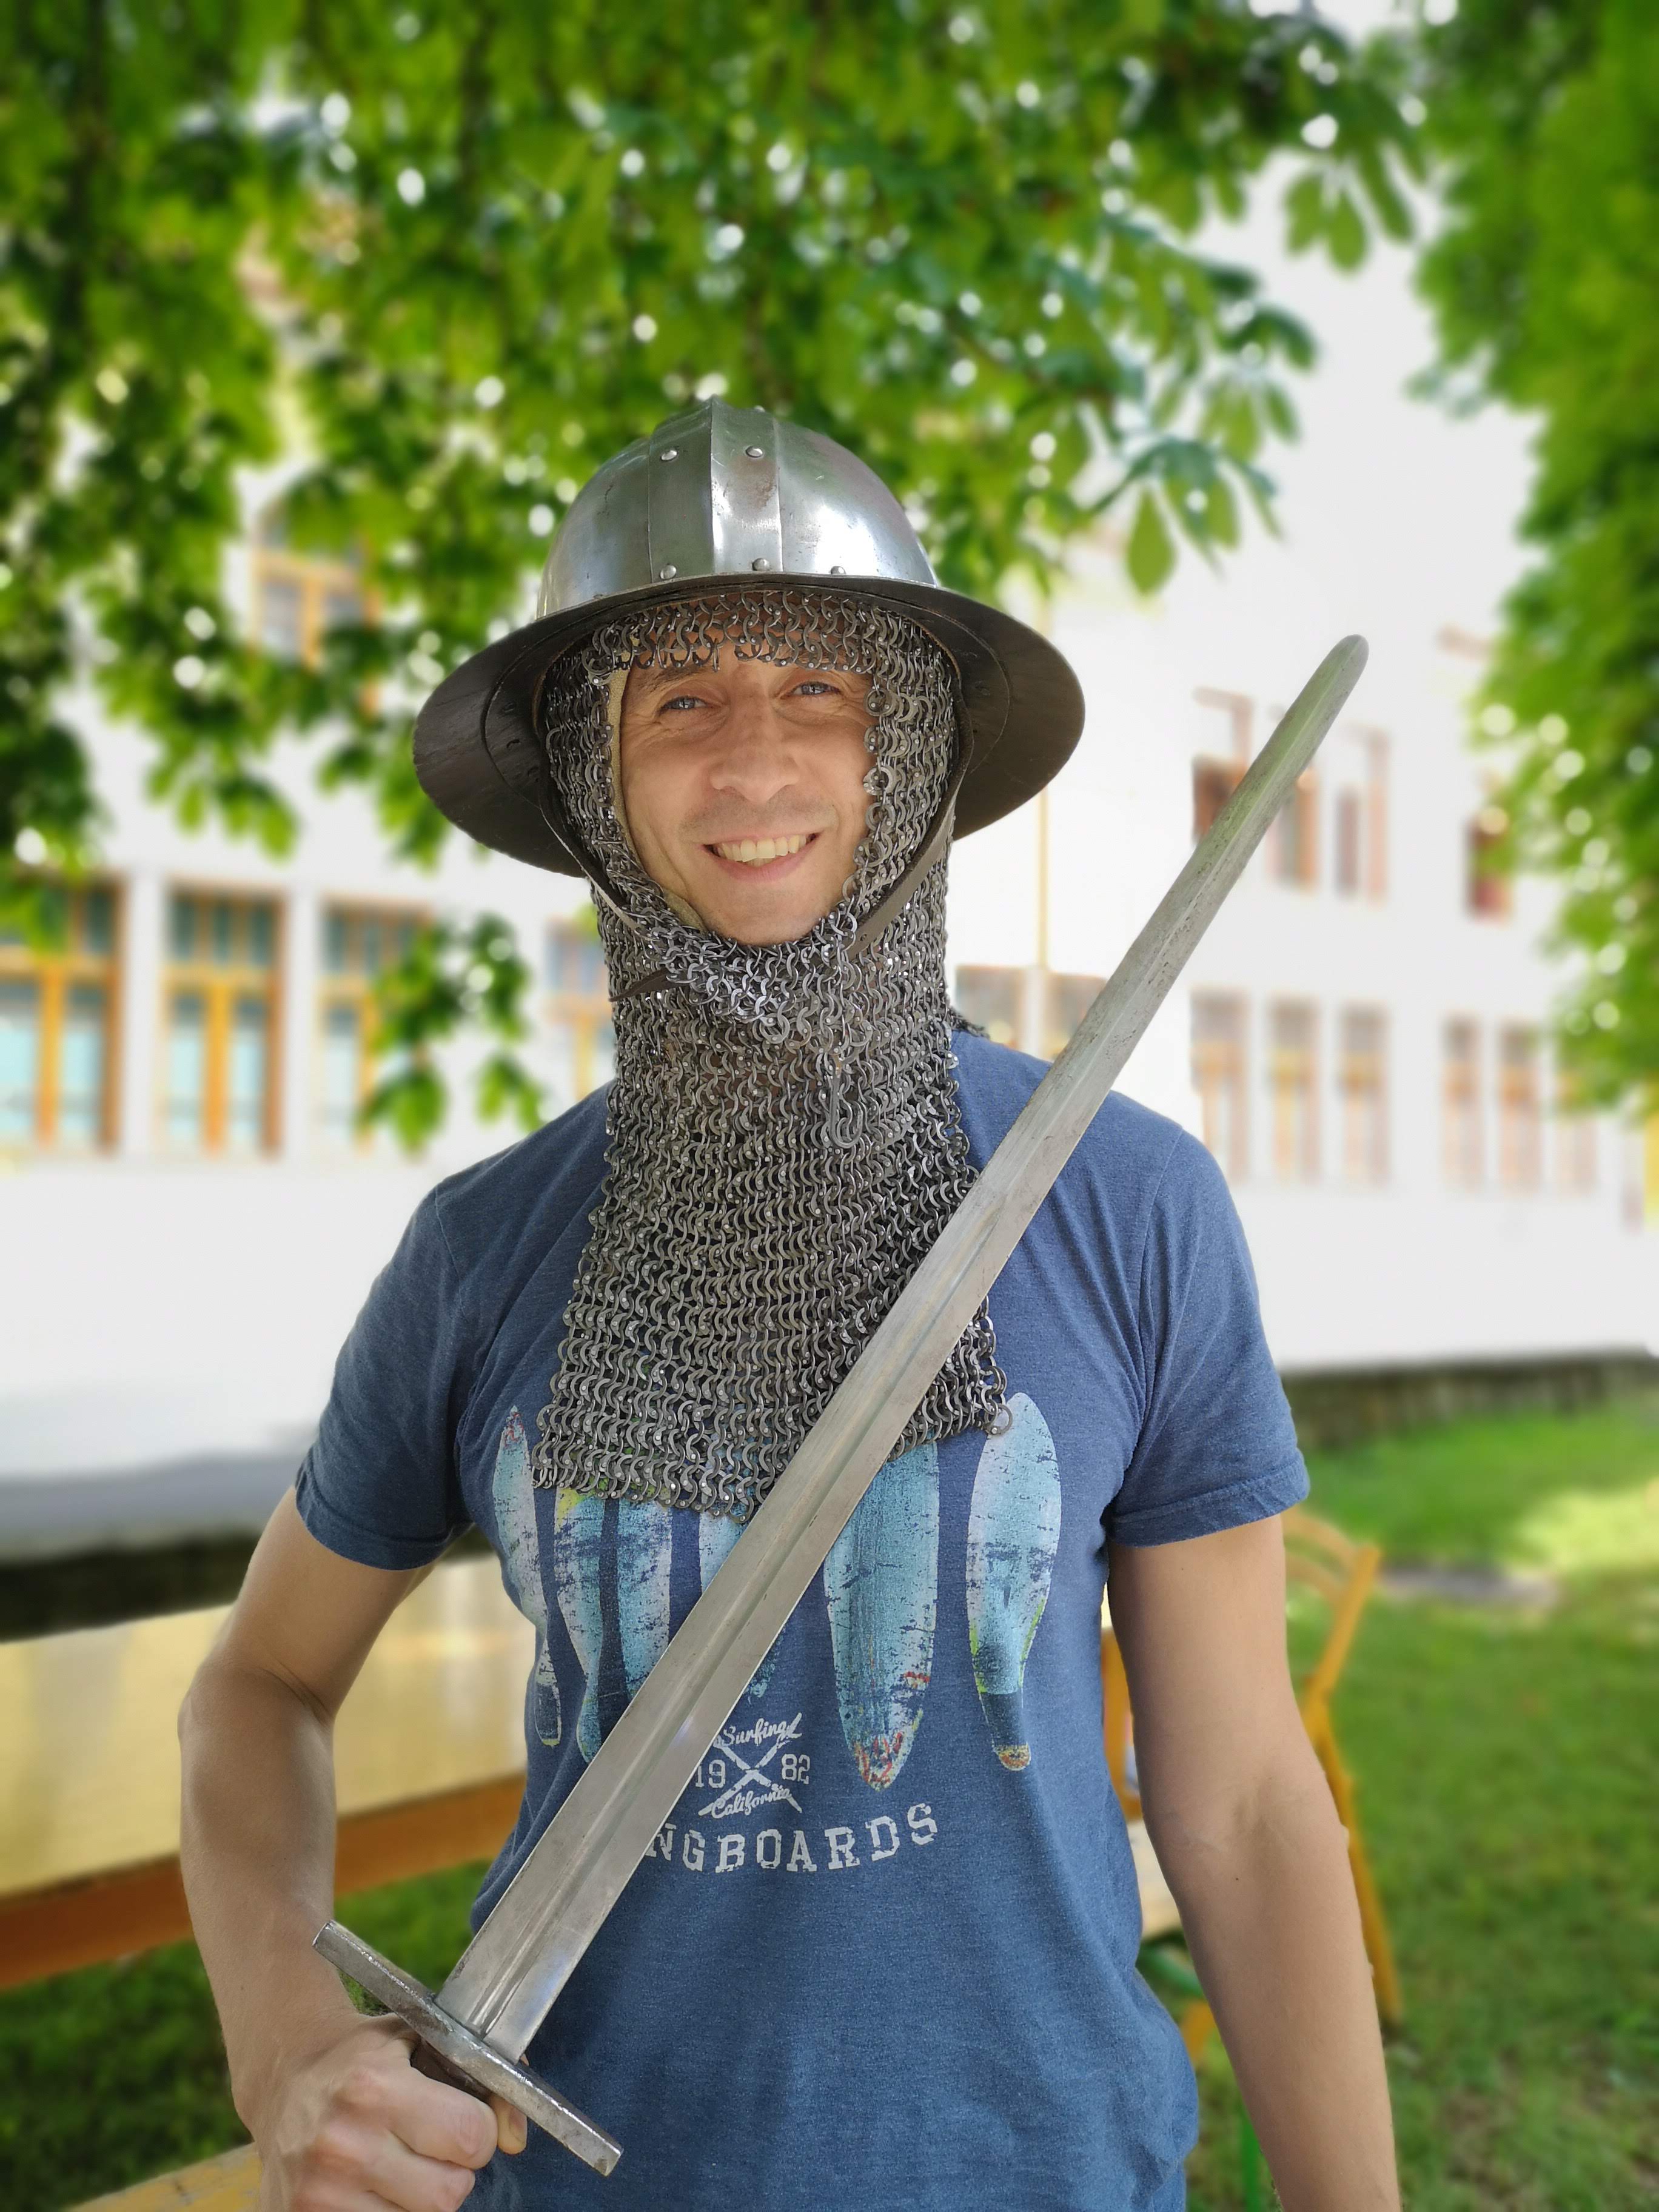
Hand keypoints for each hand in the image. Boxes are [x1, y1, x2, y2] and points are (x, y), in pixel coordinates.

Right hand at [255, 2014, 526, 2209]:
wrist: (284, 2079)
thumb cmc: (362, 2059)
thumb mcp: (421, 2042)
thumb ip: (480, 2079)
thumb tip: (514, 2137)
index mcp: (375, 2088)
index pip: (469, 2137)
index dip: (479, 2131)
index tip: (465, 2122)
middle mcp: (345, 2144)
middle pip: (448, 2194)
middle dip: (453, 2171)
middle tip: (432, 2149)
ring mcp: (321, 2192)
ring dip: (420, 2199)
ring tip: (399, 2165)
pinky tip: (375, 2187)